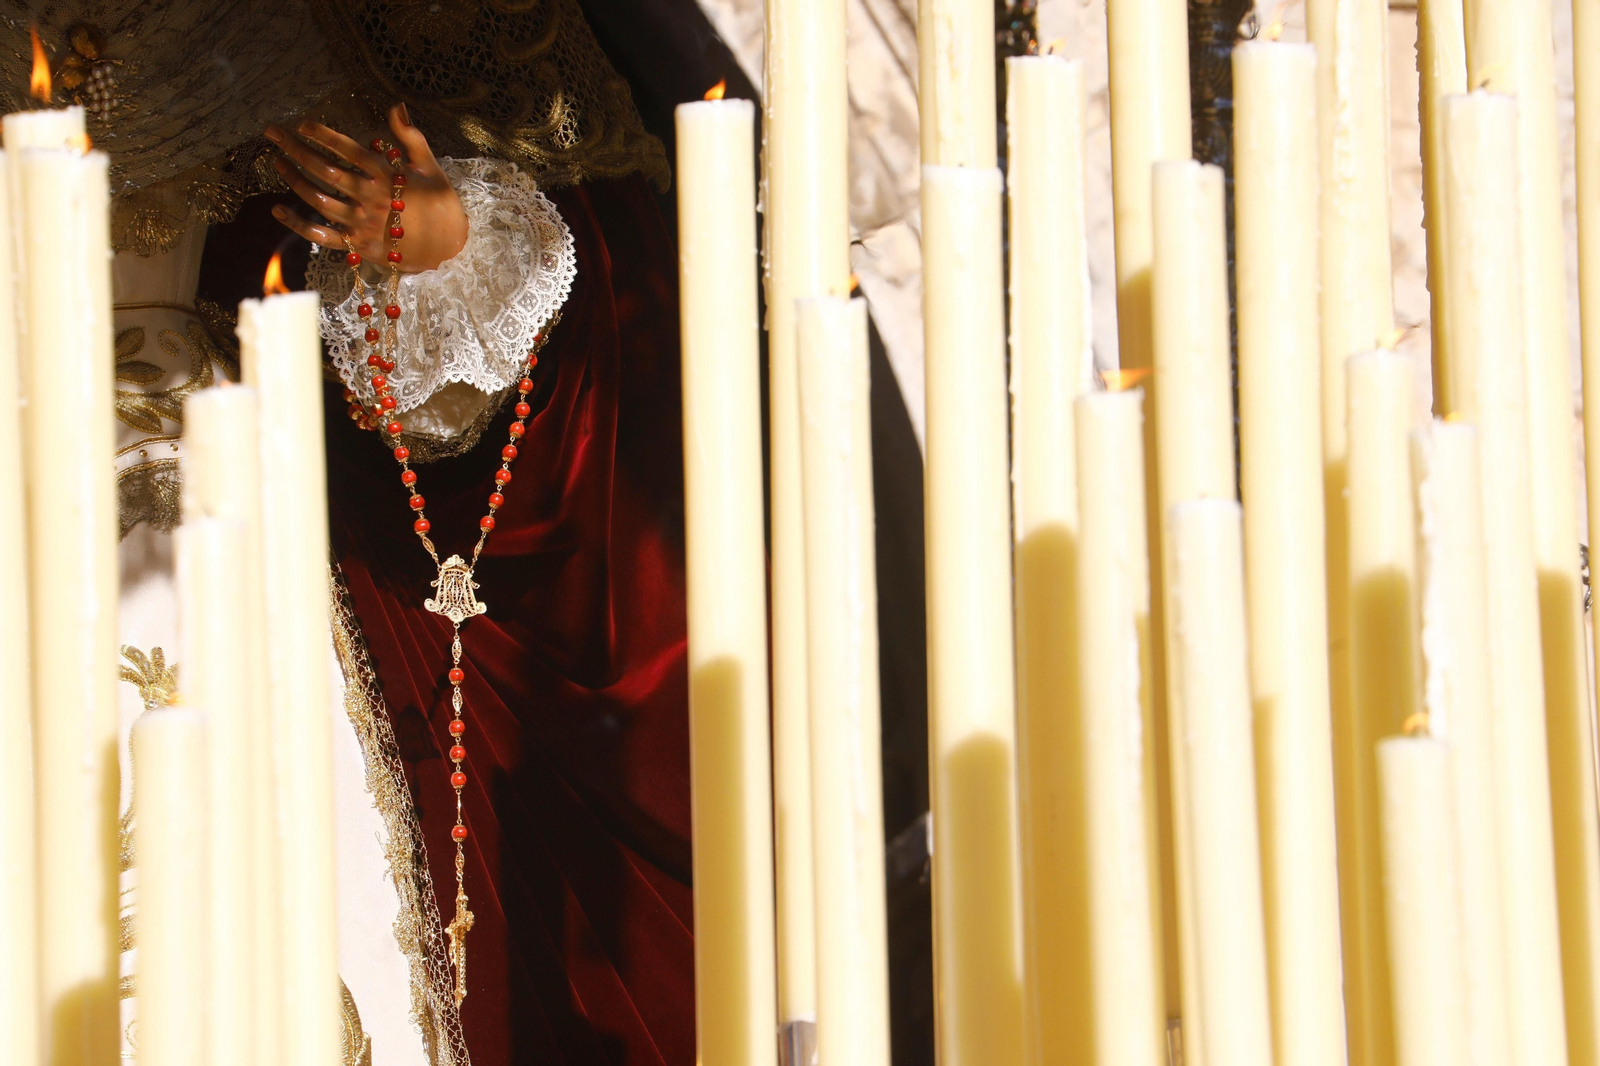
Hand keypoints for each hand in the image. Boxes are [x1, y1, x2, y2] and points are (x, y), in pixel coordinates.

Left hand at [265, 104, 468, 273]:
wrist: (450, 248)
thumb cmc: (441, 204)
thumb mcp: (430, 166)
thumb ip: (410, 136)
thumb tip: (396, 106)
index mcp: (387, 176)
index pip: (347, 150)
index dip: (322, 135)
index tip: (301, 124)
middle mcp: (370, 198)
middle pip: (325, 170)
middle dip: (295, 149)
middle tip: (272, 133)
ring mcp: (361, 223)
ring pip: (318, 199)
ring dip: (294, 179)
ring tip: (277, 162)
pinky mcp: (357, 244)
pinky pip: (321, 235)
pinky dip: (297, 224)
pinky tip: (278, 210)